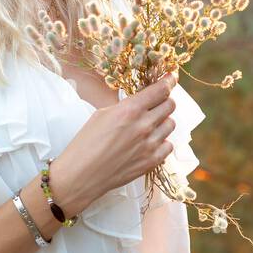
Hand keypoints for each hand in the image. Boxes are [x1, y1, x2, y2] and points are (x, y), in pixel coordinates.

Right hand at [58, 68, 178, 206]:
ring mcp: (150, 145)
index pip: (161, 90)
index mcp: (130, 109)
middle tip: (157, 102)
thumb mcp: (102, 114)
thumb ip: (126, 106)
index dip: (168, 82)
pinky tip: (149, 142)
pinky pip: (169, 145)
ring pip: (171, 124)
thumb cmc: (86, 142)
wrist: (81, 174)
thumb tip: (142, 101)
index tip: (171, 78)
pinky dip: (162, 142)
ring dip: (163, 121)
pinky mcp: (152, 161)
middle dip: (165, 100)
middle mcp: (144, 125)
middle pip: (170, 105)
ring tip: (150, 125)